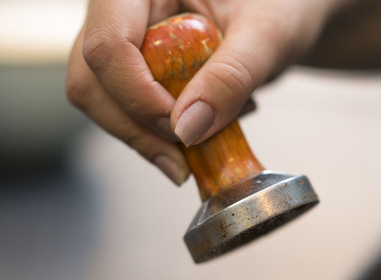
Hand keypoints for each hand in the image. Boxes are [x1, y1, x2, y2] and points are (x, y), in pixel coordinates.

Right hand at [66, 0, 346, 184]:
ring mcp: (121, 35)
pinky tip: (204, 125)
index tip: (182, 130)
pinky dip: (159, 132)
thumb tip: (188, 129)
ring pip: (101, 100)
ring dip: (147, 136)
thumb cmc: (282, 1)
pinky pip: (124, 108)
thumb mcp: (268, 33)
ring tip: (207, 138)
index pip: (108, 44)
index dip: (138, 97)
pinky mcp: (131, 63)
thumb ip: (231, 76)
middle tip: (184, 162)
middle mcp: (120, 6)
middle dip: (136, 128)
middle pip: (92, 79)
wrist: (288, 7)